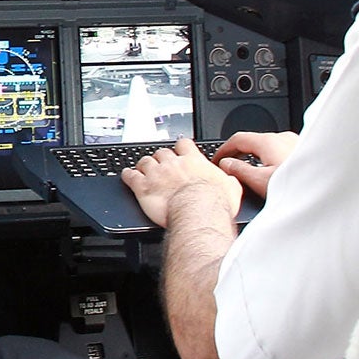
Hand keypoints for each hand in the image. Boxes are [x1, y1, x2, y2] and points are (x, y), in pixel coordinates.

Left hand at [121, 138, 241, 227]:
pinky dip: (127, 175)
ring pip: (145, 161)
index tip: (179, 151)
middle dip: (161, 157)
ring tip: (143, 169)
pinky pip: (130, 176)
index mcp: (193, 161)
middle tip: (162, 165)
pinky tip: (127, 175)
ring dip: (144, 165)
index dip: (180, 147)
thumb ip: (229, 181)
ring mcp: (156, 174)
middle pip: (162, 152)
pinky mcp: (142, 187)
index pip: (183, 144)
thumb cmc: (214, 203)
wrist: (197, 213)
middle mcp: (172, 164)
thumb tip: (232, 181)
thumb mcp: (232, 189)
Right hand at [215, 130, 298, 199]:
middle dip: (239, 154)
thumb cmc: (299, 187)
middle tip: (228, 168)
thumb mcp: (260, 182)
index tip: (215, 159)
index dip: (223, 149)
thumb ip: (239, 171)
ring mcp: (296, 145)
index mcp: (269, 141)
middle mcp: (283, 139)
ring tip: (248, 174)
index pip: (238, 138)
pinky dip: (269, 161)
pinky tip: (271, 176)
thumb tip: (226, 164)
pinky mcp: (305, 155)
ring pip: (268, 148)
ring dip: (255, 158)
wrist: (329, 193)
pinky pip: (280, 154)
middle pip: (253, 142)